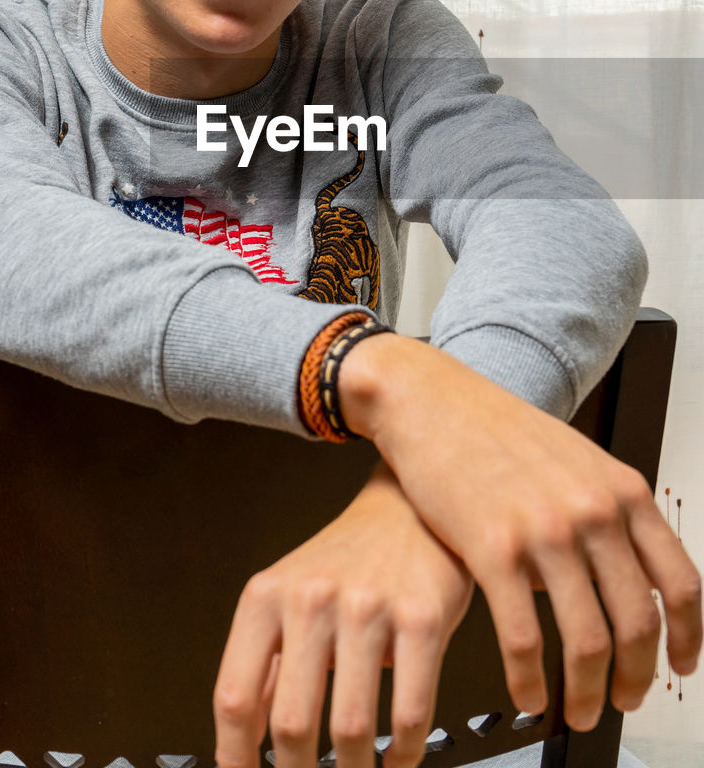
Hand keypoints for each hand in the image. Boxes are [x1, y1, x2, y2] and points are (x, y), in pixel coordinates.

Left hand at [213, 461, 472, 767]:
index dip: (234, 758)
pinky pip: (409, 713)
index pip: (234, 697)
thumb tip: (244, 739)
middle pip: (291, 723)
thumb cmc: (348, 558)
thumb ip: (267, 662)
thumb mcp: (290, 595)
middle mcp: (312, 598)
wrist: (408, 508)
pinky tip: (397, 758)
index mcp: (267, 596)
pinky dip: (403, 755)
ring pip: (350, 728)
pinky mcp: (421, 618)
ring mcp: (367, 608)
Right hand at [339, 334, 702, 730]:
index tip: (679, 665)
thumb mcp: (575, 458)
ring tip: (579, 710)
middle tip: (625, 700)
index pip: (680, 582)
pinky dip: (530, 680)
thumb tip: (629, 576)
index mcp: (621, 490)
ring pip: (587, 641)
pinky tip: (527, 691)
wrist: (432, 401)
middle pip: (637, 622)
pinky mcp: (492, 548)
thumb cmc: (495, 429)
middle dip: (637, 678)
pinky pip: (523, 637)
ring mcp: (544, 530)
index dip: (686, 637)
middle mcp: (591, 511)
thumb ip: (608, 510)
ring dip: (589, 692)